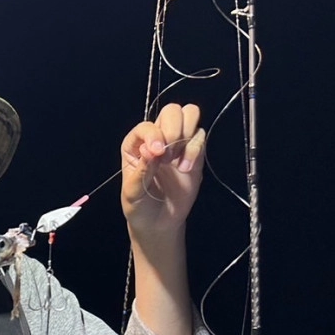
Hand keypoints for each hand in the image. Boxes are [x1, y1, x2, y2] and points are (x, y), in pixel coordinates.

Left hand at [120, 102, 206, 235]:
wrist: (158, 223)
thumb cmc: (139, 207)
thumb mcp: (132, 193)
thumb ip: (142, 170)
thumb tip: (151, 150)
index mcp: (135, 144)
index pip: (146, 126)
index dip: (153, 134)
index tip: (157, 153)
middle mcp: (157, 138)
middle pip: (171, 111)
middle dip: (173, 128)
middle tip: (168, 156)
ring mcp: (177, 143)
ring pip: (189, 114)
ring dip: (187, 133)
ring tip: (176, 159)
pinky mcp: (194, 153)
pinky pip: (201, 135)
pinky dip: (195, 149)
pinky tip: (185, 169)